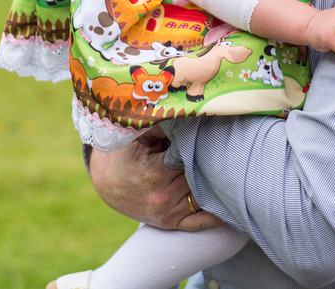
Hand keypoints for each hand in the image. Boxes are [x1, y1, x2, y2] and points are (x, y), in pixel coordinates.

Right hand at [87, 126, 222, 231]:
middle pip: (200, 177)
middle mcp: (162, 198)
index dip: (202, 145)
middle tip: (226, 149)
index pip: (192, 157)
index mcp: (155, 174)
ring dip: (215, 184)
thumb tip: (192, 112)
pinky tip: (229, 203)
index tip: (213, 135)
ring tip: (229, 168)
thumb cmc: (124, 153)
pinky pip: (199, 223)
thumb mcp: (139, 135)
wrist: (106, 181)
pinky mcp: (169, 223)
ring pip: (203, 197)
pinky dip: (215, 215)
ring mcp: (167, 214)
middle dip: (210, 162)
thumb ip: (165, 125)